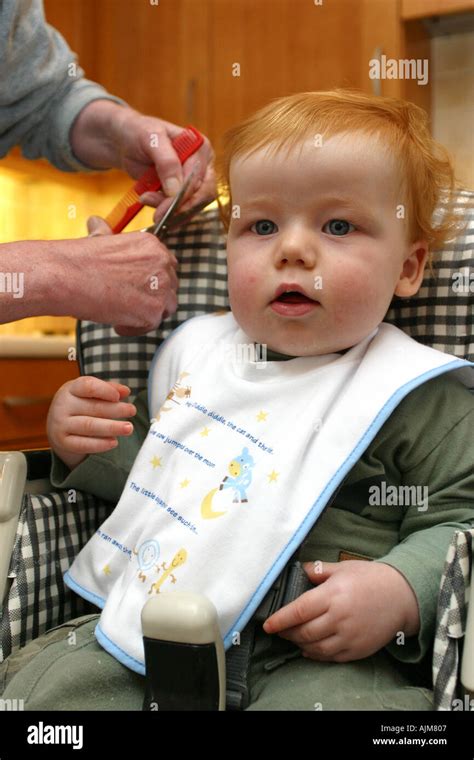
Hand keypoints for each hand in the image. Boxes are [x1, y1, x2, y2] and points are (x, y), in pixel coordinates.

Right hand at [47, 377, 136, 470]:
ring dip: (112, 427)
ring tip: (129, 428)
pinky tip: (114, 442)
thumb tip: (126, 392)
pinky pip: (83, 444)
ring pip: (89, 426)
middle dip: (115, 410)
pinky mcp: (62, 442)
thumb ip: (109, 390)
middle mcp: (62, 406)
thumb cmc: (80, 405)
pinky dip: (100, 444)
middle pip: (92, 407)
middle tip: (132, 411)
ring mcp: (60, 424)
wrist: (58, 426)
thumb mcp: (91, 393)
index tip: (119, 396)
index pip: (87, 386)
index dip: (104, 390)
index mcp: (71, 389)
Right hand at [61, 228, 177, 334]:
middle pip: (170, 286)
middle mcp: (161, 263)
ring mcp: (161, 288)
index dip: (152, 279)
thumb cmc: (77, 261)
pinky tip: (117, 323)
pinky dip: (135, 328)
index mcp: (151, 244)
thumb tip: (98, 224)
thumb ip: (105, 234)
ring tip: (123, 314)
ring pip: (165, 307)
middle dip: (152, 296)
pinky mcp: (153, 311)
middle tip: (130, 302)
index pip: (166, 265)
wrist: (66, 278)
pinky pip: (152, 325)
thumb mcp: (97, 239)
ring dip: (147, 313)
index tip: (138, 286)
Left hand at [70, 101, 215, 220]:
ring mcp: (193, 180)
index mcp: (200, 148)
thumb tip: (176, 190)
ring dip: (170, 211)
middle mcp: (202, 165)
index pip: (199, 179)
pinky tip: (151, 205)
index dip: (184, 196)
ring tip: (146, 199)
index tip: (165, 207)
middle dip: (178, 208)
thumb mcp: (151, 139)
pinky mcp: (181, 192)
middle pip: (201, 196)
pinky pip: (181, 210)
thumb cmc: (138, 132)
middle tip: (156, 214)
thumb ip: (166, 162)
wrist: (123, 141)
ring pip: (192, 207)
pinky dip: (168, 213)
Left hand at [263, 560, 419, 661]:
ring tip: (294, 637)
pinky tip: (310, 648)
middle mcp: (339, 618)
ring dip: (299, 644)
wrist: (401, 595)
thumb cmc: (371, 579)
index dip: (280, 620)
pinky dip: (316, 654)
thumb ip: (318, 571)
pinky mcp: (357, 649)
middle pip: (304, 632)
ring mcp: (348, 636)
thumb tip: (299, 571)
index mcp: (333, 595)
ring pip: (314, 647)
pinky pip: (330, 657)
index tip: (267, 625)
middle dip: (287, 633)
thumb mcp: (343, 568)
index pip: (299, 611)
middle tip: (280, 630)